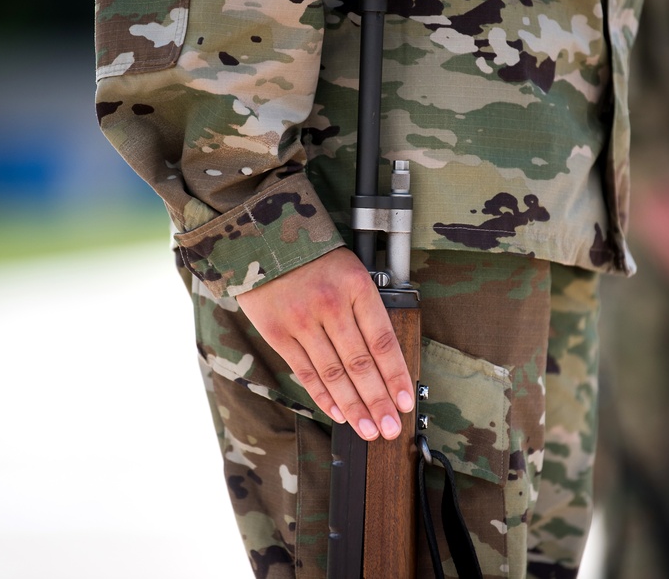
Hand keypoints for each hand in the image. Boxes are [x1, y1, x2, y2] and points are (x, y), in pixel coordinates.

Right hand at [236, 247, 413, 440]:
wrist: (263, 239)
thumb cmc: (315, 257)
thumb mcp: (350, 270)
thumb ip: (366, 308)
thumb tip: (385, 360)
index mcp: (356, 286)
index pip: (382, 340)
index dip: (396, 375)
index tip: (405, 401)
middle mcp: (330, 305)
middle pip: (359, 363)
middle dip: (378, 401)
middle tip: (391, 429)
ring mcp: (302, 320)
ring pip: (333, 373)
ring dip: (354, 406)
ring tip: (368, 430)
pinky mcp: (278, 332)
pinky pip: (305, 371)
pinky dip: (323, 396)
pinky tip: (338, 413)